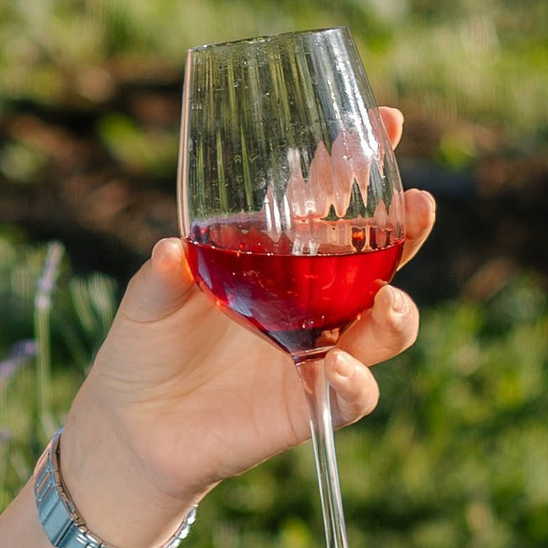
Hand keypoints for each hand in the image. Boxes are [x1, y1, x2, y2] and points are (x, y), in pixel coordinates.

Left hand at [56, 108, 434, 547]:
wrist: (132, 424)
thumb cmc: (145, 344)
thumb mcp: (145, 299)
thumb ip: (161, 275)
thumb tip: (171, 249)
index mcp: (280, 253)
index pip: (334, 199)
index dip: (362, 161)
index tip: (385, 124)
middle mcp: (313, 296)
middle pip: (381, 256)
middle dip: (407, 229)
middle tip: (416, 206)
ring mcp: (319, 348)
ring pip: (387, 325)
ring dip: (395, 311)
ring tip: (384, 300)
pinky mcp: (309, 401)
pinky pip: (353, 393)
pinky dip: (354, 383)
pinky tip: (338, 370)